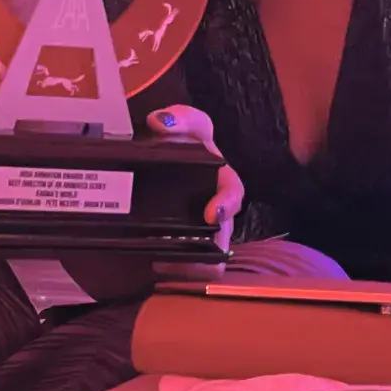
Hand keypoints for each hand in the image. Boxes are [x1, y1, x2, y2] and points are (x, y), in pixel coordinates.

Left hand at [147, 104, 241, 280]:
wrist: (156, 166)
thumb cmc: (179, 144)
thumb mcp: (181, 125)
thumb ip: (176, 118)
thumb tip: (160, 121)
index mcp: (220, 179)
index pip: (233, 193)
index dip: (227, 205)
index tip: (212, 214)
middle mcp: (217, 208)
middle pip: (223, 238)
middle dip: (209, 250)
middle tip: (183, 254)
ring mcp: (203, 231)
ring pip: (211, 261)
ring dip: (193, 265)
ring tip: (166, 262)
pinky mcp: (189, 249)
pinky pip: (194, 270)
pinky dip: (180, 273)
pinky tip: (158, 265)